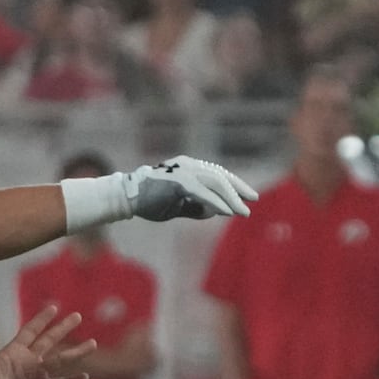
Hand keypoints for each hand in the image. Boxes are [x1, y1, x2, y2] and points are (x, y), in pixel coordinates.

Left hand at [0, 306, 95, 378]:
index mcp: (15, 351)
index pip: (31, 331)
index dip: (41, 319)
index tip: (54, 307)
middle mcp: (29, 360)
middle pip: (49, 340)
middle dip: (63, 328)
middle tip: (77, 316)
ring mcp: (36, 375)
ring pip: (60, 360)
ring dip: (76, 352)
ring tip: (92, 344)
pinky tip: (85, 376)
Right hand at [124, 155, 257, 220]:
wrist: (125, 198)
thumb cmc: (149, 201)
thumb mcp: (178, 206)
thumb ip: (196, 208)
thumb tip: (214, 212)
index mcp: (188, 168)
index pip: (217, 174)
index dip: (234, 184)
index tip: (247, 196)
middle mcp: (188, 166)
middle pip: (220, 175)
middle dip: (238, 188)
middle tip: (253, 200)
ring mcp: (183, 172)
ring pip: (215, 182)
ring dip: (231, 197)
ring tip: (243, 211)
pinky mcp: (178, 182)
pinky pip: (203, 192)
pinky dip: (217, 202)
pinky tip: (228, 211)